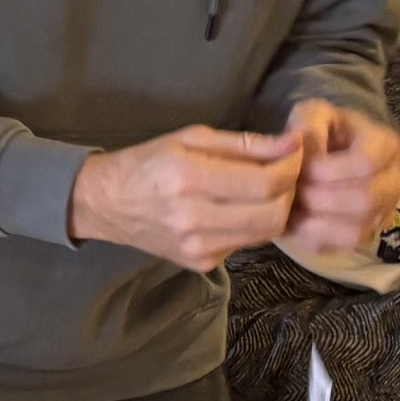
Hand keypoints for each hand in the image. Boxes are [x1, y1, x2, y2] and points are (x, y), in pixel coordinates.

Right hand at [69, 126, 305, 271]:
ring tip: (266, 189)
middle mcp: (193, 218)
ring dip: (275, 209)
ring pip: (264, 233)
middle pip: (272, 214)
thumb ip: (244, 144)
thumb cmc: (147, 163)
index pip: (264, 183)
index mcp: (188, 178)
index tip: (294, 151)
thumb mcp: (190, 138)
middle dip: (289, 191)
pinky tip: (237, 209)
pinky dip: (251, 224)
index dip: (290, 167)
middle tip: (284, 171)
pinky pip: (244, 243)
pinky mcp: (199, 263)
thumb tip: (291, 144)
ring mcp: (196, 247)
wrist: (104, 204)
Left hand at [278, 100, 399, 255]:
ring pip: (356, 229)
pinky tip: (295, 222)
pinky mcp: (366, 235)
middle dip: (322, 198)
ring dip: (317, 220)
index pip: (367, 163)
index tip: (303, 169)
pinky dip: (314, 237)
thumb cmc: (321, 132)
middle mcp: (395, 181)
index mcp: (387, 146)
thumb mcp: (311, 114)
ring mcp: (384, 212)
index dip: (330, 170)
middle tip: (294, 190)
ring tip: (292, 205)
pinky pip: (342, 246)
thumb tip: (303, 147)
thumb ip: (308, 124)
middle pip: (366, 200)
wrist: (322, 158)